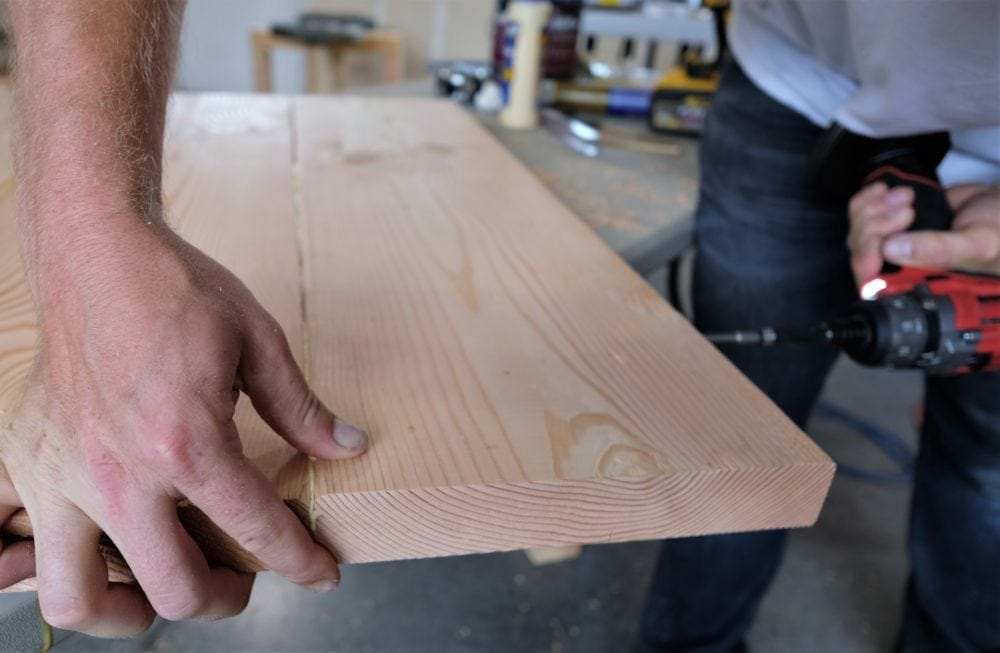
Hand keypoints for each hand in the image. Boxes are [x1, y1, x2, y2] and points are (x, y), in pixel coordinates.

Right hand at [0, 223, 367, 636]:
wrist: (94, 252)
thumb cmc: (175, 290)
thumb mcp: (259, 342)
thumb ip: (302, 410)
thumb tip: (347, 447)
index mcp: (187, 443)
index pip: (257, 530)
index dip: (300, 562)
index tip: (320, 573)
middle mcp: (119, 476)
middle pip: (176, 590)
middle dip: (226, 598)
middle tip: (245, 580)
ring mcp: (63, 477)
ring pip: (81, 600)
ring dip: (130, 611)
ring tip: (164, 589)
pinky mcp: (28, 466)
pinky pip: (37, 556)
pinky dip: (75, 572)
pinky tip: (111, 549)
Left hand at [848, 181, 999, 286]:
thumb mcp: (978, 245)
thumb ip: (940, 251)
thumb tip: (893, 250)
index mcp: (919, 286)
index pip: (873, 284)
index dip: (870, 258)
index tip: (887, 239)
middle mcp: (902, 270)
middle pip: (860, 253)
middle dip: (875, 227)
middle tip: (907, 212)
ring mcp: (895, 245)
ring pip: (858, 231)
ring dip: (873, 209)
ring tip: (906, 198)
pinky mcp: (892, 223)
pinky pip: (862, 214)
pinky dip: (868, 199)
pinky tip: (885, 191)